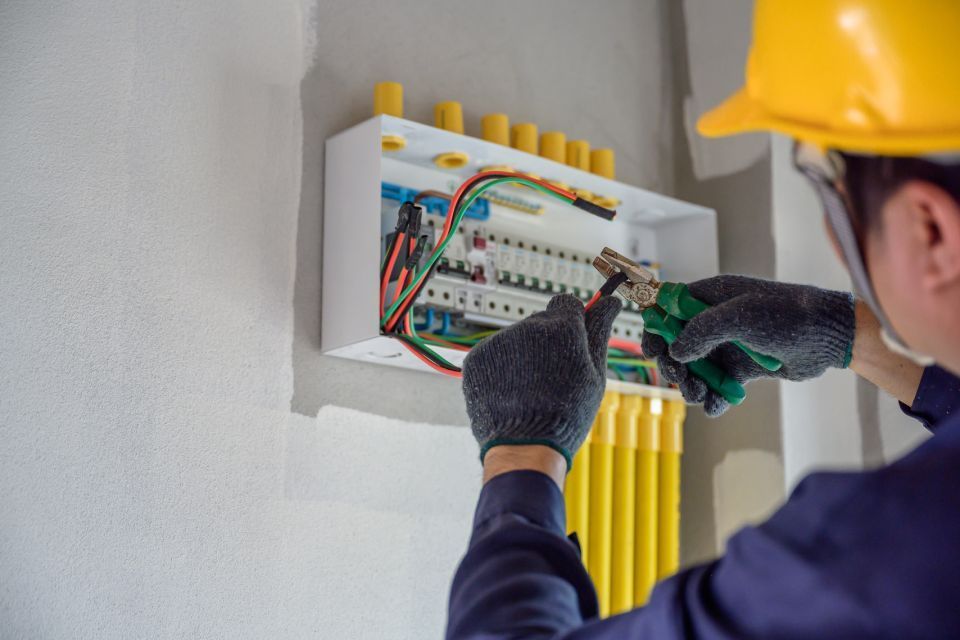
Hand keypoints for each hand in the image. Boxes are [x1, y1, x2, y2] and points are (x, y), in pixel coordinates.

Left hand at [462, 294, 621, 468]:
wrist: (525, 446)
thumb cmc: (567, 413)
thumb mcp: (595, 373)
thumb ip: (599, 331)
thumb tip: (609, 303)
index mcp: (561, 326)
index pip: (567, 303)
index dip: (574, 321)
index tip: (575, 340)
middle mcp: (527, 326)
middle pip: (541, 321)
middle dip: (550, 341)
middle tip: (556, 375)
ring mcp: (499, 341)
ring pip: (517, 338)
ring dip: (525, 355)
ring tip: (533, 389)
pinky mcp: (477, 357)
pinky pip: (495, 353)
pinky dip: (503, 368)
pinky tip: (513, 391)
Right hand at [642, 275, 854, 416]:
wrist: (829, 337)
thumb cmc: (786, 316)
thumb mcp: (740, 317)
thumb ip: (702, 331)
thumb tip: (675, 352)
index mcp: (710, 297)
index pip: (668, 308)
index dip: (656, 328)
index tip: (652, 350)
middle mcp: (715, 320)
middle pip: (676, 343)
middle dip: (673, 364)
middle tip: (679, 378)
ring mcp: (728, 345)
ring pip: (695, 368)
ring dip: (691, 385)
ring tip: (698, 395)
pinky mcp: (742, 368)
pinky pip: (718, 385)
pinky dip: (713, 397)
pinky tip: (717, 405)